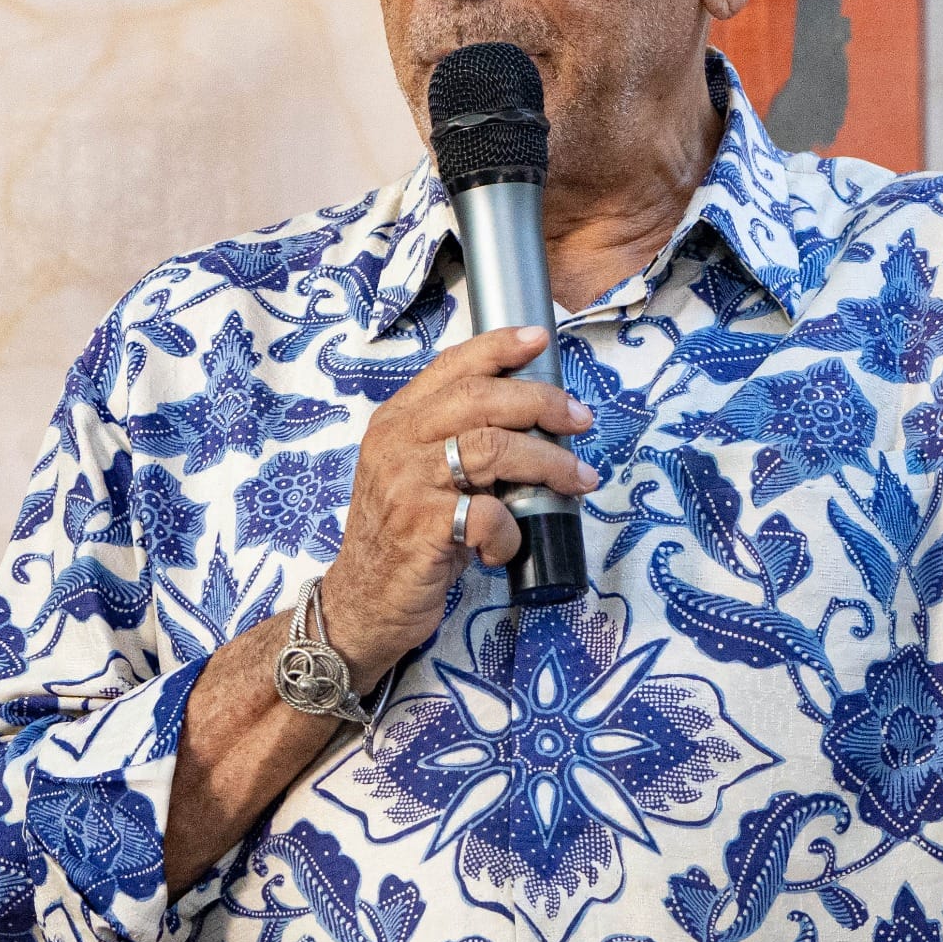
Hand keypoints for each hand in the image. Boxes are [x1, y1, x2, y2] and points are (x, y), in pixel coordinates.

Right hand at [322, 326, 595, 688]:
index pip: (449, 366)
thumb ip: (457, 442)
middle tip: (579, 421)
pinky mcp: (420, 528)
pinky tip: (506, 547)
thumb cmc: (404, 536)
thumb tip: (536, 423)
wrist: (363, 602)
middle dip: (541, 403)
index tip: (539, 339)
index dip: (498, 347)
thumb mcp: (420, 475)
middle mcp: (395, 443)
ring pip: (492, 449)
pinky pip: (487, 514)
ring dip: (547, 463)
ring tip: (577, 480)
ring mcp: (405, 484)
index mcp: (396, 422)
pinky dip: (511, 531)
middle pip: (480, 399)